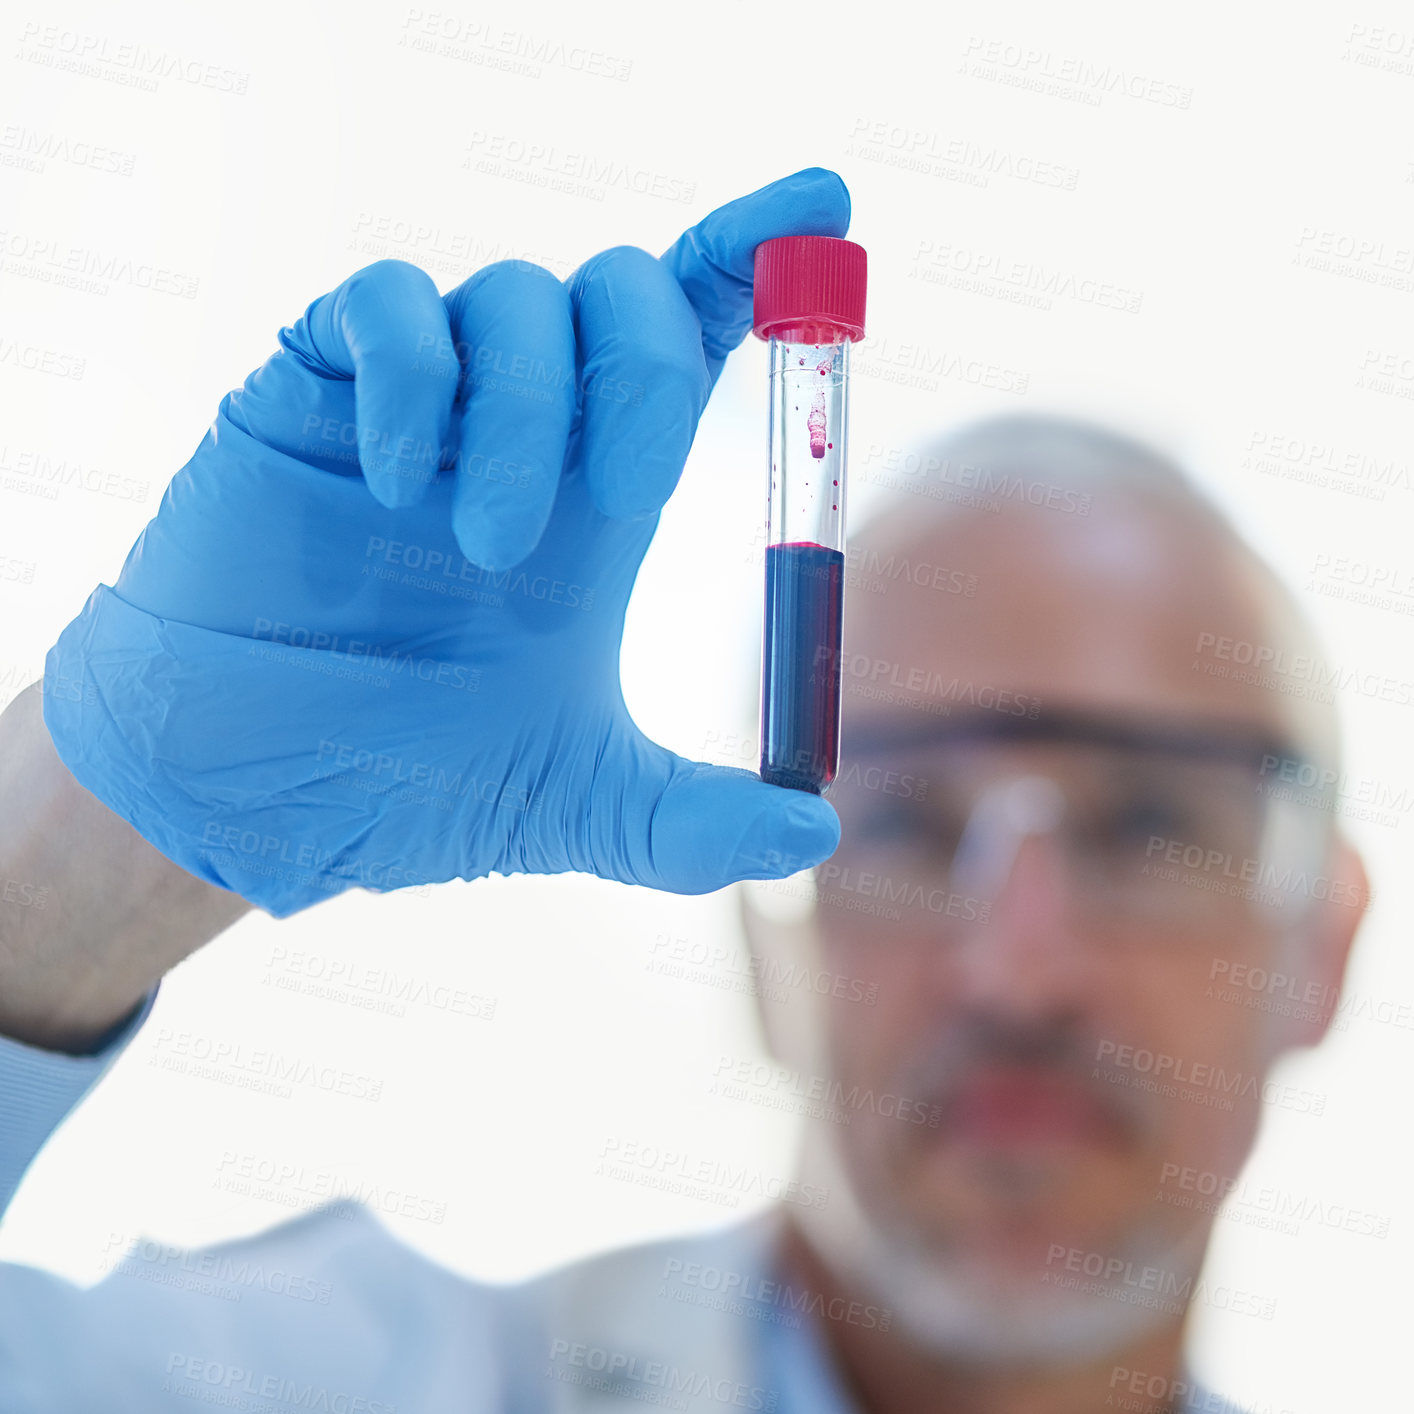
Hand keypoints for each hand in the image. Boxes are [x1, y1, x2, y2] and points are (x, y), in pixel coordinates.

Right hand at [42, 169, 848, 916]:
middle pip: (623, 292)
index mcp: (597, 496)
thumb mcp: (582, 807)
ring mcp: (420, 404)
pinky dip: (412, 374)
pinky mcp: (313, 391)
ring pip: (513, 298)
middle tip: (621, 502)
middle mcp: (522, 430)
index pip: (691, 338)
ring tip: (489, 547)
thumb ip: (693, 825)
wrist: (252, 793)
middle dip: (644, 372)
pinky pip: (380, 305)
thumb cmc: (410, 782)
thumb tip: (814, 834)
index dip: (756, 262)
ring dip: (526, 413)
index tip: (823, 204)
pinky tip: (398, 481)